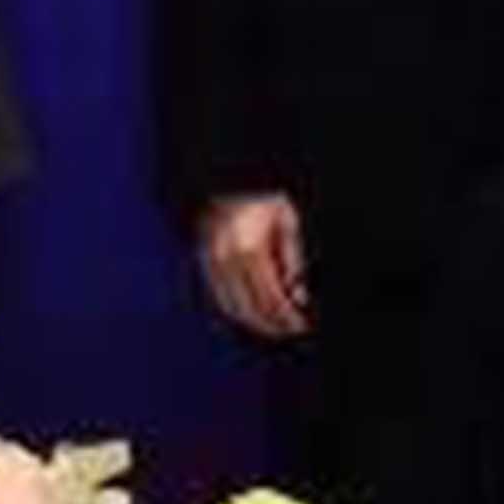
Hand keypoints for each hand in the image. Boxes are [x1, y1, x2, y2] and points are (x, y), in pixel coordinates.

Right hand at [193, 191, 312, 339]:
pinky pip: (218, 296)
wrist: (227, 174)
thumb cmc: (262, 194)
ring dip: (253, 323)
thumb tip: (298, 295)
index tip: (301, 325)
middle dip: (272, 325)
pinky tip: (252, 314)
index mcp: (250, 248)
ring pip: (231, 308)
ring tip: (274, 326)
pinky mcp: (202, 261)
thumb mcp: (287, 222)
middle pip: (250, 309)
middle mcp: (226, 259)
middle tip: (291, 330)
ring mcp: (210, 261)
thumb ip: (292, 259)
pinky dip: (236, 311)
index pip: (270, 298)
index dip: (287, 317)